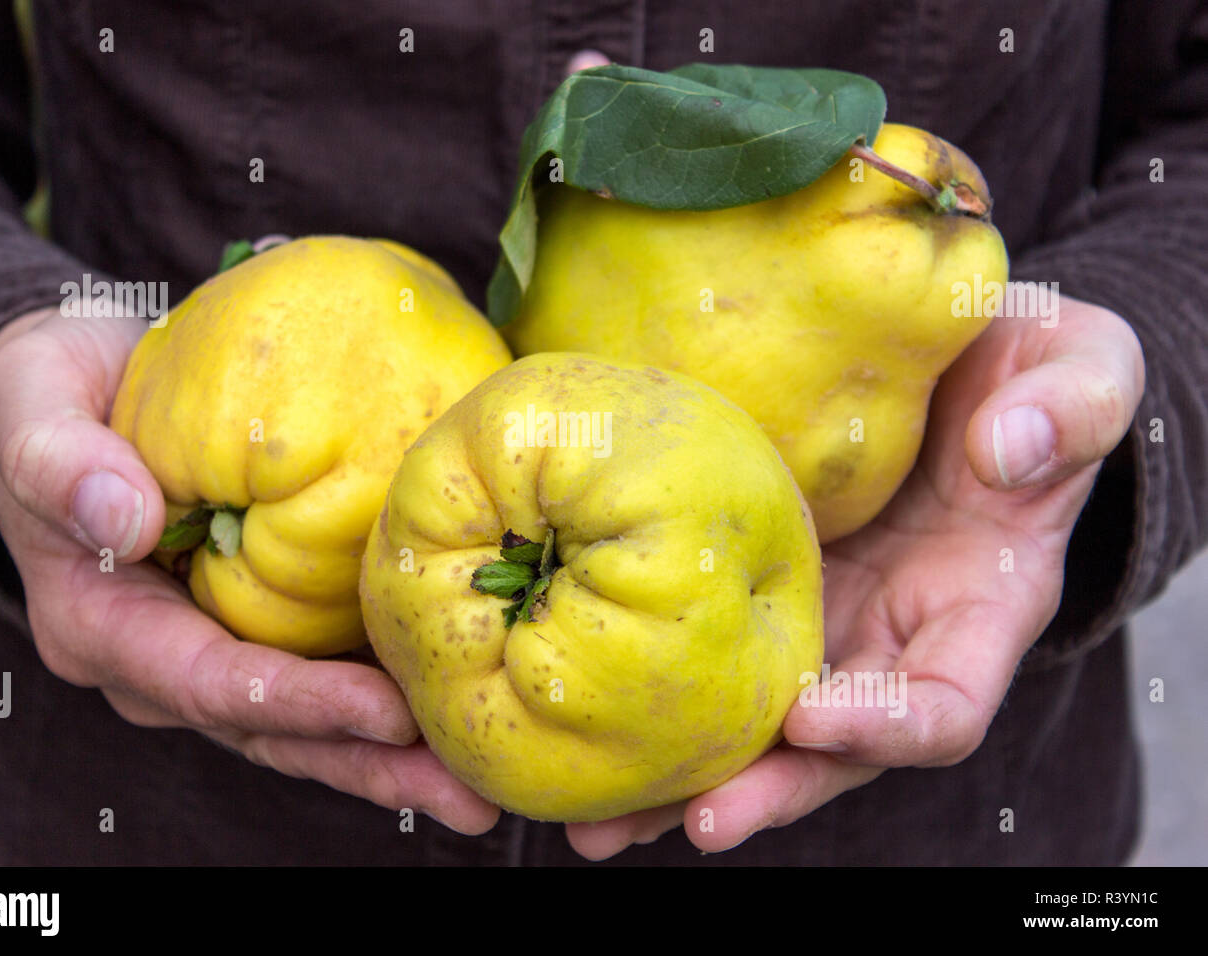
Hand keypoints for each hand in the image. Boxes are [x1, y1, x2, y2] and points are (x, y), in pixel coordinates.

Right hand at [0, 306, 499, 834]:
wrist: (76, 392)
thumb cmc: (52, 391)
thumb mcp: (32, 399)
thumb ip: (60, 461)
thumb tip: (123, 521)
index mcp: (102, 625)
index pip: (208, 681)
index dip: (297, 703)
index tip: (385, 712)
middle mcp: (161, 663)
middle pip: (273, 730)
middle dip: (370, 762)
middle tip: (467, 794)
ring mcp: (213, 654)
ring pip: (307, 725)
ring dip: (392, 758)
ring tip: (480, 788)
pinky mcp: (260, 629)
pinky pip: (326, 676)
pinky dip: (389, 704)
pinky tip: (461, 712)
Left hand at [566, 293, 1145, 858]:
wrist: (963, 362)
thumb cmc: (1031, 371)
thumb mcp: (1078, 368)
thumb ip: (1068, 407)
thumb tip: (1006, 452)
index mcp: (980, 608)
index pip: (946, 701)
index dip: (888, 724)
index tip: (812, 719)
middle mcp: (896, 639)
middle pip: (834, 748)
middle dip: (767, 790)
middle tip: (690, 820)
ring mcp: (826, 623)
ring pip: (757, 726)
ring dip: (685, 779)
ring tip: (599, 825)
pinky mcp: (763, 592)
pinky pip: (708, 657)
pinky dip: (649, 696)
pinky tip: (574, 711)